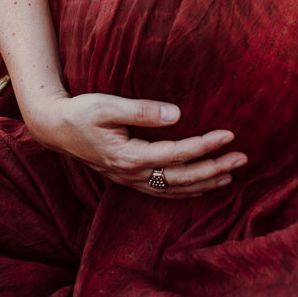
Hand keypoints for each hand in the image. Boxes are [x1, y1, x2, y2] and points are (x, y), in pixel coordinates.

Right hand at [24, 93, 247, 198]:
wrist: (55, 128)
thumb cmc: (81, 112)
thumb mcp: (108, 106)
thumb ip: (142, 111)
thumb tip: (176, 115)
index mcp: (129, 156)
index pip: (176, 154)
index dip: (204, 145)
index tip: (228, 134)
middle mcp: (132, 174)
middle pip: (182, 177)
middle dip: (214, 168)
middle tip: (242, 158)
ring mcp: (130, 180)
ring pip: (174, 189)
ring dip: (204, 183)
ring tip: (231, 175)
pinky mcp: (128, 179)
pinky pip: (163, 191)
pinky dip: (185, 191)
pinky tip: (201, 186)